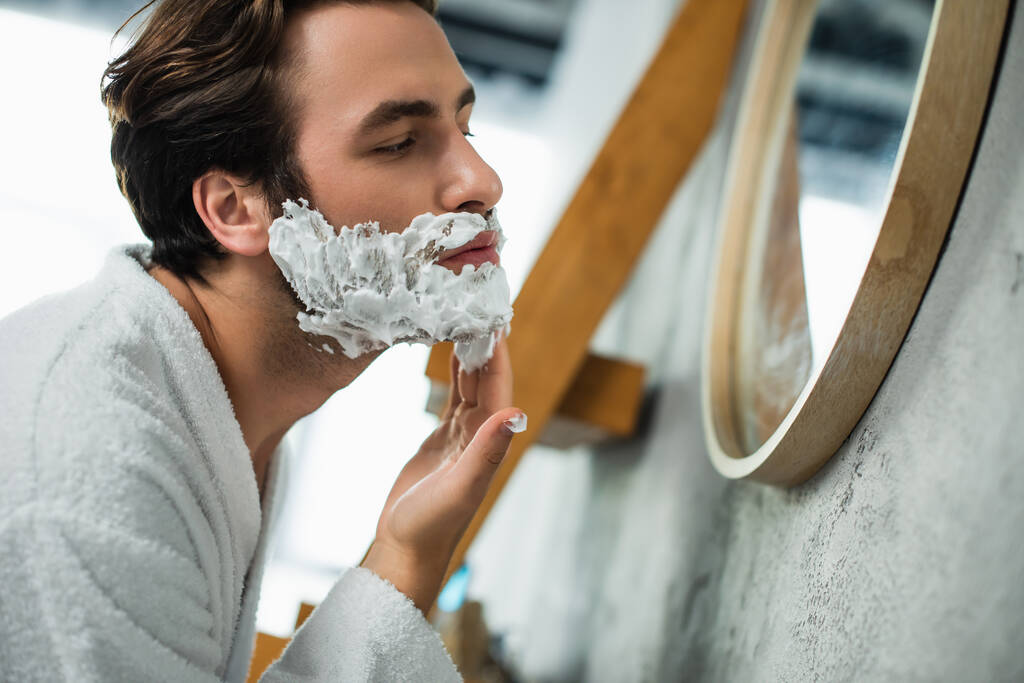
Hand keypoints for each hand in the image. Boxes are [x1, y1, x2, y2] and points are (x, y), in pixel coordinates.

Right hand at [361, 337, 523, 612]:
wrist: (405, 549)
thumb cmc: (431, 524)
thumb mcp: (459, 487)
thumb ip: (487, 451)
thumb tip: (516, 413)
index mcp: (489, 441)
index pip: (499, 385)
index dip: (499, 351)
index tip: (497, 316)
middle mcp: (482, 435)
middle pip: (489, 378)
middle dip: (487, 343)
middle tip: (482, 302)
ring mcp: (463, 436)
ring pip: (472, 384)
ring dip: (473, 354)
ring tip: (470, 316)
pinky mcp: (442, 440)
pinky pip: (454, 397)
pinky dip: (455, 374)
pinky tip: (452, 352)